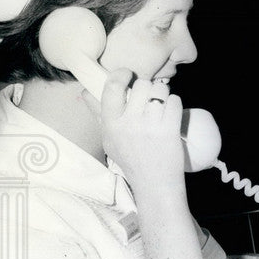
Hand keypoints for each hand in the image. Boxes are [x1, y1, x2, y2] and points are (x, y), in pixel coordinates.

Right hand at [83, 69, 185, 187]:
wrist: (153, 183)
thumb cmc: (130, 159)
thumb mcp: (108, 138)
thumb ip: (98, 113)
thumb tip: (83, 92)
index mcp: (111, 124)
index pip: (112, 87)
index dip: (121, 74)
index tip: (128, 74)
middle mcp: (129, 123)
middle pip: (141, 84)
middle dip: (148, 87)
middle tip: (149, 98)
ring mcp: (150, 126)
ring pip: (160, 90)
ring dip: (163, 94)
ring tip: (161, 105)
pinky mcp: (169, 130)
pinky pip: (175, 101)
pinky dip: (174, 104)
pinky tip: (170, 114)